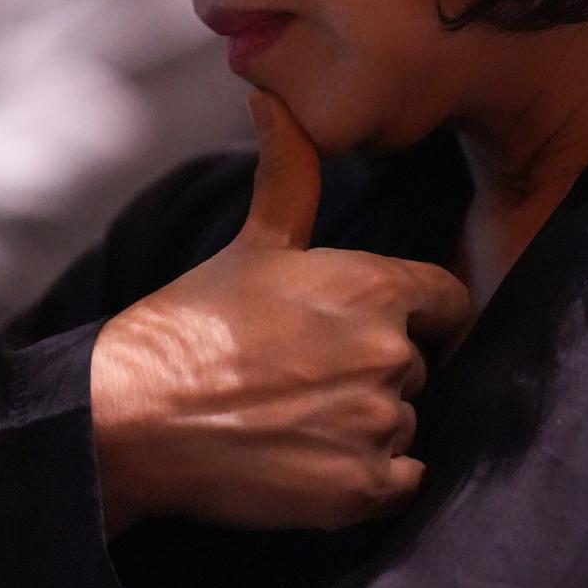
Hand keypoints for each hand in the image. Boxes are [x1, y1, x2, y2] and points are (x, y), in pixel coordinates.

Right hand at [90, 92, 469, 537]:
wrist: (137, 413)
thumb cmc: (196, 321)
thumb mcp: (256, 240)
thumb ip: (290, 171)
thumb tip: (270, 97)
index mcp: (376, 286)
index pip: (449, 302)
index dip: (420, 315)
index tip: (375, 328)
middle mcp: (389, 351)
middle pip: (420, 366)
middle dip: (378, 371)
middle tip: (310, 376)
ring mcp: (377, 422)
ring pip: (404, 424)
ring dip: (367, 427)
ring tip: (298, 417)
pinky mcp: (361, 489)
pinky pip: (401, 483)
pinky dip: (368, 481)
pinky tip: (312, 460)